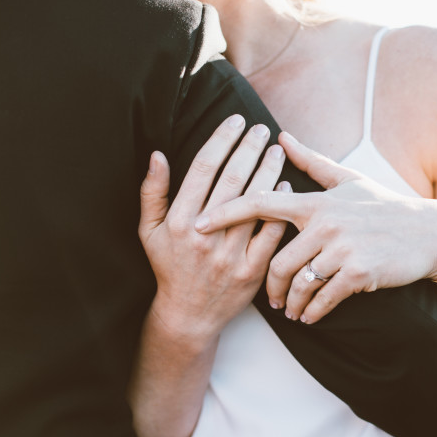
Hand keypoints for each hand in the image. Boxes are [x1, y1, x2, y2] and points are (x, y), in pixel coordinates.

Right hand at [139, 115, 288, 339]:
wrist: (188, 315)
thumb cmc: (168, 267)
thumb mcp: (149, 231)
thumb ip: (152, 192)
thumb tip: (157, 154)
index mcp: (179, 220)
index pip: (203, 169)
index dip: (221, 141)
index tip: (235, 121)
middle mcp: (204, 235)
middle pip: (232, 181)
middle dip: (249, 149)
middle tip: (262, 129)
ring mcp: (230, 254)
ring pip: (255, 204)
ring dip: (269, 173)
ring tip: (277, 151)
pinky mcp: (252, 271)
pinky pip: (271, 234)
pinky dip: (280, 209)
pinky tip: (287, 188)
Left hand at [193, 132, 436, 323]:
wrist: (429, 233)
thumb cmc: (384, 206)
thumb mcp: (348, 180)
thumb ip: (311, 162)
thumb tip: (281, 135)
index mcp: (316, 201)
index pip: (262, 203)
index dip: (228, 213)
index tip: (201, 225)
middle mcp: (325, 223)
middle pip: (277, 260)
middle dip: (270, 286)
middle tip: (270, 300)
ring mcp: (342, 249)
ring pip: (298, 283)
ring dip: (291, 303)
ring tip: (290, 311)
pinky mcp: (359, 273)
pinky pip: (323, 298)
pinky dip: (313, 311)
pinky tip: (311, 316)